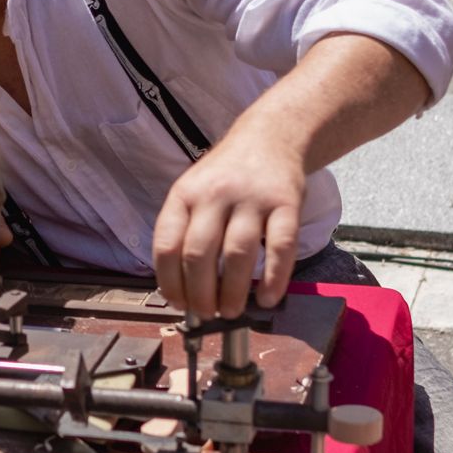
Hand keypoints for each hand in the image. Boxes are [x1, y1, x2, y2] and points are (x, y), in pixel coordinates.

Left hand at [152, 135, 305, 319]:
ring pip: (237, 254)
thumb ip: (186, 232)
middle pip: (198, 254)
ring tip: (231, 312)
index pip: (167, 246)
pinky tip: (267, 298)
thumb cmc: (227, 176)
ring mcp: (252, 198)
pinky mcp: (286, 203)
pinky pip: (280, 247)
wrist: (271, 137)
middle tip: (206, 314)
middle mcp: (214, 195)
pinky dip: (274, 279)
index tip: (178, 304)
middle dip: (199, 294)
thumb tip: (182, 290)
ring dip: (232, 292)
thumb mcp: (194, 192)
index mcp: (184, 195)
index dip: (169, 282)